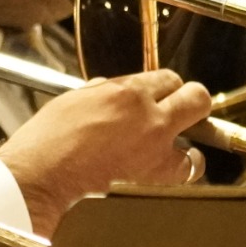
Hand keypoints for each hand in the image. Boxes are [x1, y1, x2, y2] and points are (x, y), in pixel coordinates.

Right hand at [0, 68, 210, 235]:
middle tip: (181, 105)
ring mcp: (156, 140)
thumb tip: (113, 91)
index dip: (162, 86)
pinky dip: (188, 162)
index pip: (165, 77)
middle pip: (195, 95)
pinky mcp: (157, 168)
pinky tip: (180, 160)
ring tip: (178, 133)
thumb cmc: (50, 136)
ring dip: (190, 125)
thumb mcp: (75, 98)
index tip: (159, 93)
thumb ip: (103, 92)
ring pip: (199, 122)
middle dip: (189, 98)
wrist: (45, 169)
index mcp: (125, 90)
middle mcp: (147, 111)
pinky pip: (190, 163)